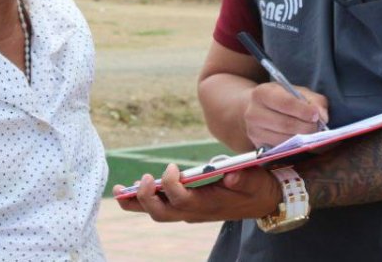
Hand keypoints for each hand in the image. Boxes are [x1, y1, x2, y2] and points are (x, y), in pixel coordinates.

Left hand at [112, 163, 281, 222]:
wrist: (264, 201)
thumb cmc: (258, 188)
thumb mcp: (257, 182)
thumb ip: (245, 179)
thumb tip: (231, 178)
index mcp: (210, 205)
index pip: (182, 201)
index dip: (171, 186)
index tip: (171, 167)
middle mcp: (195, 212)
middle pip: (161, 213)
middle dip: (144, 198)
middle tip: (142, 178)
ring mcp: (189, 211)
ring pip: (156, 213)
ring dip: (135, 203)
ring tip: (118, 190)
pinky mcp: (186, 206)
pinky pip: (159, 207)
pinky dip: (142, 200)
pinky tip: (129, 189)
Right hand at [244, 83, 328, 147]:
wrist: (254, 108)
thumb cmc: (279, 98)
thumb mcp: (295, 91)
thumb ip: (313, 100)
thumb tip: (323, 117)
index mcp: (262, 93)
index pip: (285, 103)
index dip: (303, 110)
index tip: (316, 114)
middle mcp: (253, 113)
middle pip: (286, 124)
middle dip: (307, 127)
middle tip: (317, 126)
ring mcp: (254, 131)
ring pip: (284, 139)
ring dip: (303, 139)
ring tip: (310, 133)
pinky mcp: (257, 145)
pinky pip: (281, 149)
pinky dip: (295, 146)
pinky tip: (300, 140)